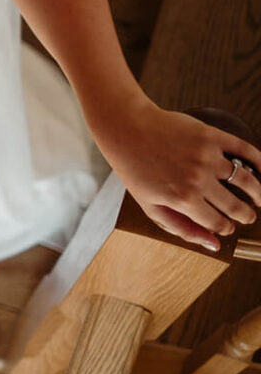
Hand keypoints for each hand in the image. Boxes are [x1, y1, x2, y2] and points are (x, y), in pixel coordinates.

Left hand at [93, 98, 260, 250]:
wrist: (127, 128)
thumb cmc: (135, 167)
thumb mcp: (150, 205)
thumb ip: (182, 228)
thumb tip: (214, 245)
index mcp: (183, 199)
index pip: (219, 224)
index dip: (226, 228)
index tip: (226, 226)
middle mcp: (198, 179)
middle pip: (237, 207)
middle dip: (245, 216)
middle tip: (247, 215)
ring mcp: (207, 157)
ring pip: (248, 182)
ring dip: (259, 194)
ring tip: (258, 198)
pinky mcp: (212, 137)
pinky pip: (247, 151)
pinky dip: (260, 162)